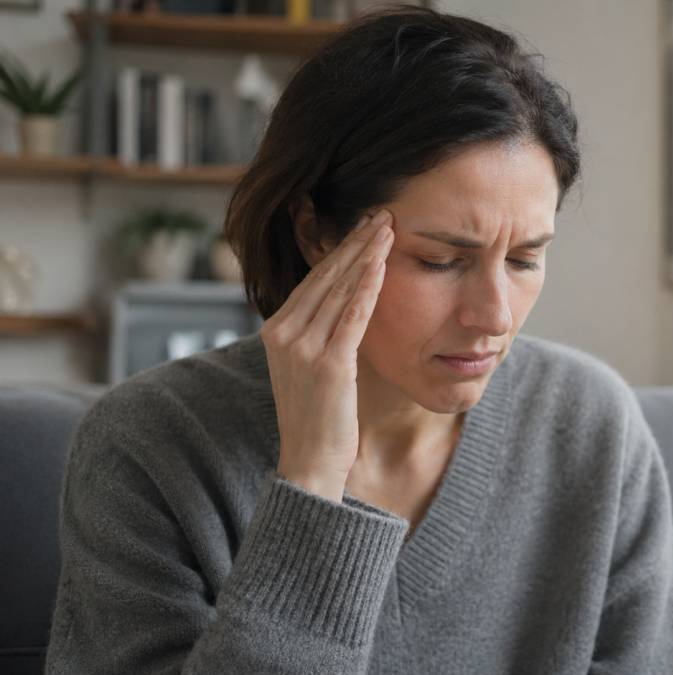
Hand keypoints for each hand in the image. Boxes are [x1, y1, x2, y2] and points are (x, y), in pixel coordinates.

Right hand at [261, 209, 393, 501]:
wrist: (310, 463)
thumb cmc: (318, 417)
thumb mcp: (309, 366)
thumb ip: (319, 333)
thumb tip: (343, 302)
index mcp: (276, 330)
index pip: (313, 279)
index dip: (341, 250)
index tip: (365, 225)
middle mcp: (283, 334)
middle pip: (325, 276)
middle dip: (356, 242)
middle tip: (382, 213)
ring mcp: (302, 349)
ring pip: (339, 290)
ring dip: (366, 256)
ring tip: (388, 228)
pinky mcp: (327, 365)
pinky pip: (351, 318)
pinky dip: (367, 288)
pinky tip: (382, 264)